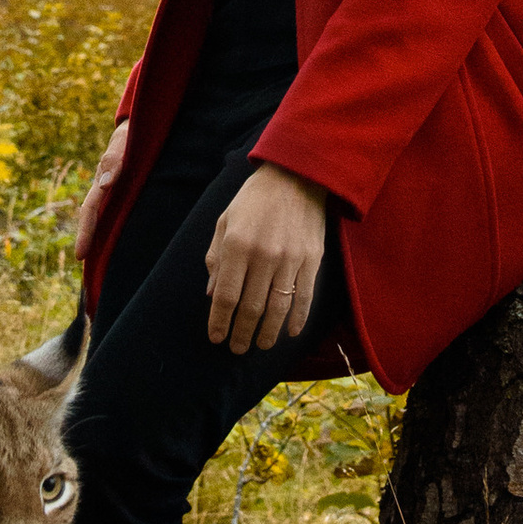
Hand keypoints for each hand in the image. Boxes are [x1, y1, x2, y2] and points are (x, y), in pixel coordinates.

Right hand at [72, 118, 128, 260]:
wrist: (139, 124)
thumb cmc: (132, 133)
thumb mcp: (124, 142)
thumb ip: (115, 160)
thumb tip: (104, 184)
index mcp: (102, 180)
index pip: (90, 210)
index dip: (85, 233)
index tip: (80, 255)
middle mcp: (104, 188)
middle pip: (91, 218)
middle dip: (87, 241)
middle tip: (83, 266)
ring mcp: (112, 189)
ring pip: (102, 217)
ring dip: (98, 237)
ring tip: (97, 262)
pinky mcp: (123, 189)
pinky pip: (114, 212)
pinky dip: (111, 227)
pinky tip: (116, 241)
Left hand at [205, 166, 329, 355]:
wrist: (296, 175)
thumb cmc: (254, 198)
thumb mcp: (225, 221)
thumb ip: (216, 257)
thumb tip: (211, 293)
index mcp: (236, 244)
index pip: (225, 295)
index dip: (219, 320)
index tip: (216, 337)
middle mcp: (263, 254)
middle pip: (250, 307)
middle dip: (242, 333)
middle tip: (237, 348)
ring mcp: (290, 258)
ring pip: (277, 307)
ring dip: (268, 332)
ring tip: (260, 345)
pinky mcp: (311, 259)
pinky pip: (305, 297)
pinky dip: (297, 319)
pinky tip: (290, 332)